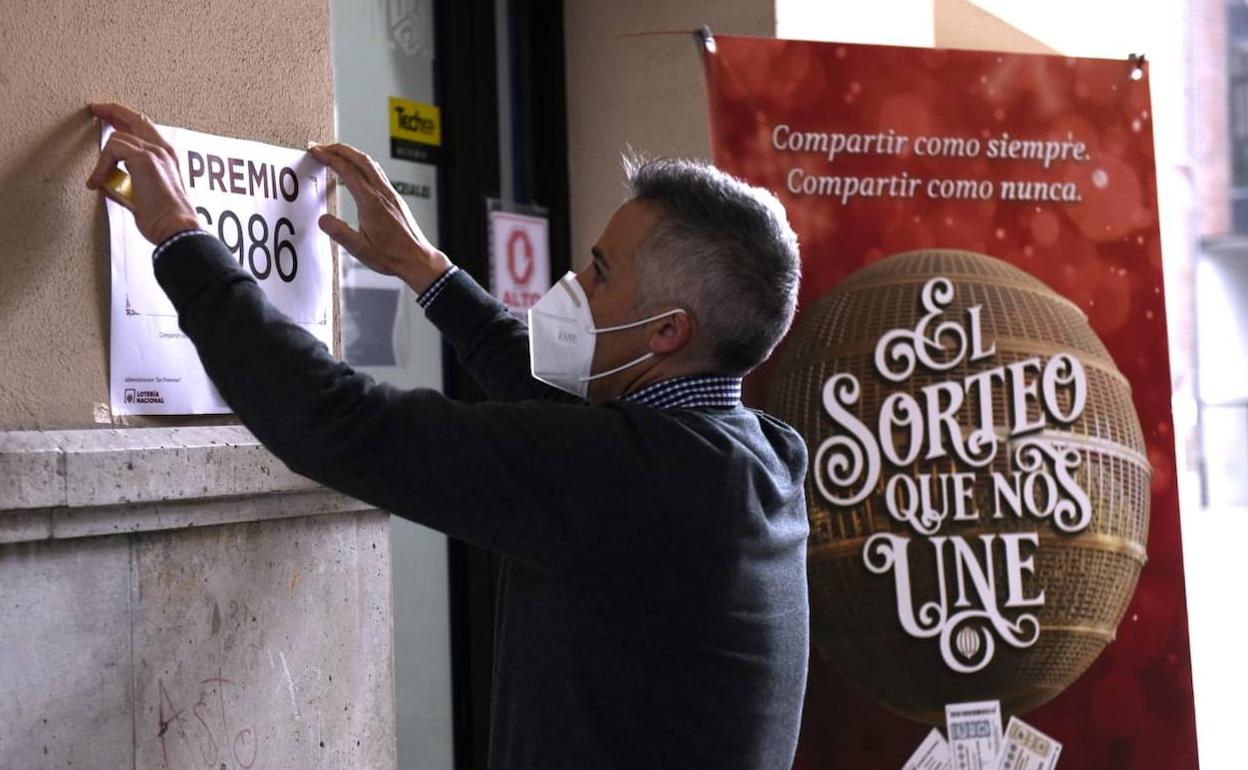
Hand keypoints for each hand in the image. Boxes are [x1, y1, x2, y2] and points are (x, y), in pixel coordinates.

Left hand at [86, 103, 199, 244]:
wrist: (175, 226)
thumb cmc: (164, 218)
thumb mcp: (142, 196)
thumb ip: (125, 184)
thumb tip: (106, 181)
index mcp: (168, 158)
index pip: (145, 129)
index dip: (126, 121)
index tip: (109, 119)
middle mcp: (164, 150)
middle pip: (135, 119)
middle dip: (113, 111)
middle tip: (96, 109)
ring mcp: (156, 152)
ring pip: (117, 139)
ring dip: (102, 161)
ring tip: (97, 180)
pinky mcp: (144, 158)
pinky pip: (112, 151)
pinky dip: (101, 167)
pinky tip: (98, 182)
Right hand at [308, 142, 449, 292]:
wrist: (418, 259)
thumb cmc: (393, 256)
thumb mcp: (360, 250)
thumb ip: (340, 233)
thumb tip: (323, 220)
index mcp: (372, 203)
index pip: (348, 171)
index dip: (330, 158)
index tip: (317, 152)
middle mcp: (383, 194)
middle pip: (361, 160)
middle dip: (339, 149)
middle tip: (322, 147)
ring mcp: (391, 195)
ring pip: (371, 164)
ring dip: (352, 155)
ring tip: (337, 155)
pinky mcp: (396, 199)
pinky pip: (377, 174)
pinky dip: (362, 165)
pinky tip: (357, 172)